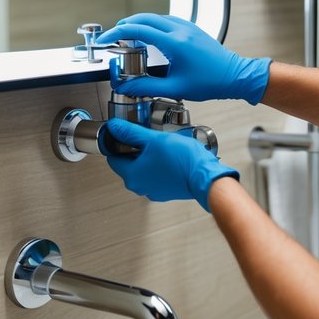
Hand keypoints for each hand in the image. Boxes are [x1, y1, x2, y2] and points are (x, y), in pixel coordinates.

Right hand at [95, 14, 270, 103]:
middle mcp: (180, 29)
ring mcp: (187, 26)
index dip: (116, 33)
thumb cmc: (210, 82)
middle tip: (112, 37)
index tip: (104, 40)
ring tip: (127, 37)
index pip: (137, 30)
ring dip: (138, 24)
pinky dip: (152, 25)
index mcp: (175, 43)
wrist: (235, 75)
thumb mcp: (176, 88)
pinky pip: (166, 20)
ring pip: (155, 17)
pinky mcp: (192, 28)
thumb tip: (125, 85)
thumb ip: (146, 86)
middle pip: (144, 18)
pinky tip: (148, 36)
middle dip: (124, 25)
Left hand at [100, 118, 238, 211]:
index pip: (113, 158)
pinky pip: (156, 175)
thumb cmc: (182, 160)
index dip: (118, 143)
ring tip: (161, 146)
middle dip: (135, 149)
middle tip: (148, 137)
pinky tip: (170, 156)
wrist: (205, 176)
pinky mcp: (166, 191)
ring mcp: (153, 191)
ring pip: (143, 169)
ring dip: (149, 157)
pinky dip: (159, 166)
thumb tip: (113, 126)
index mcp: (131, 175)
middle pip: (128, 163)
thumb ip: (131, 132)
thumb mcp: (153, 139)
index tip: (127, 134)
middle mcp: (139, 187)